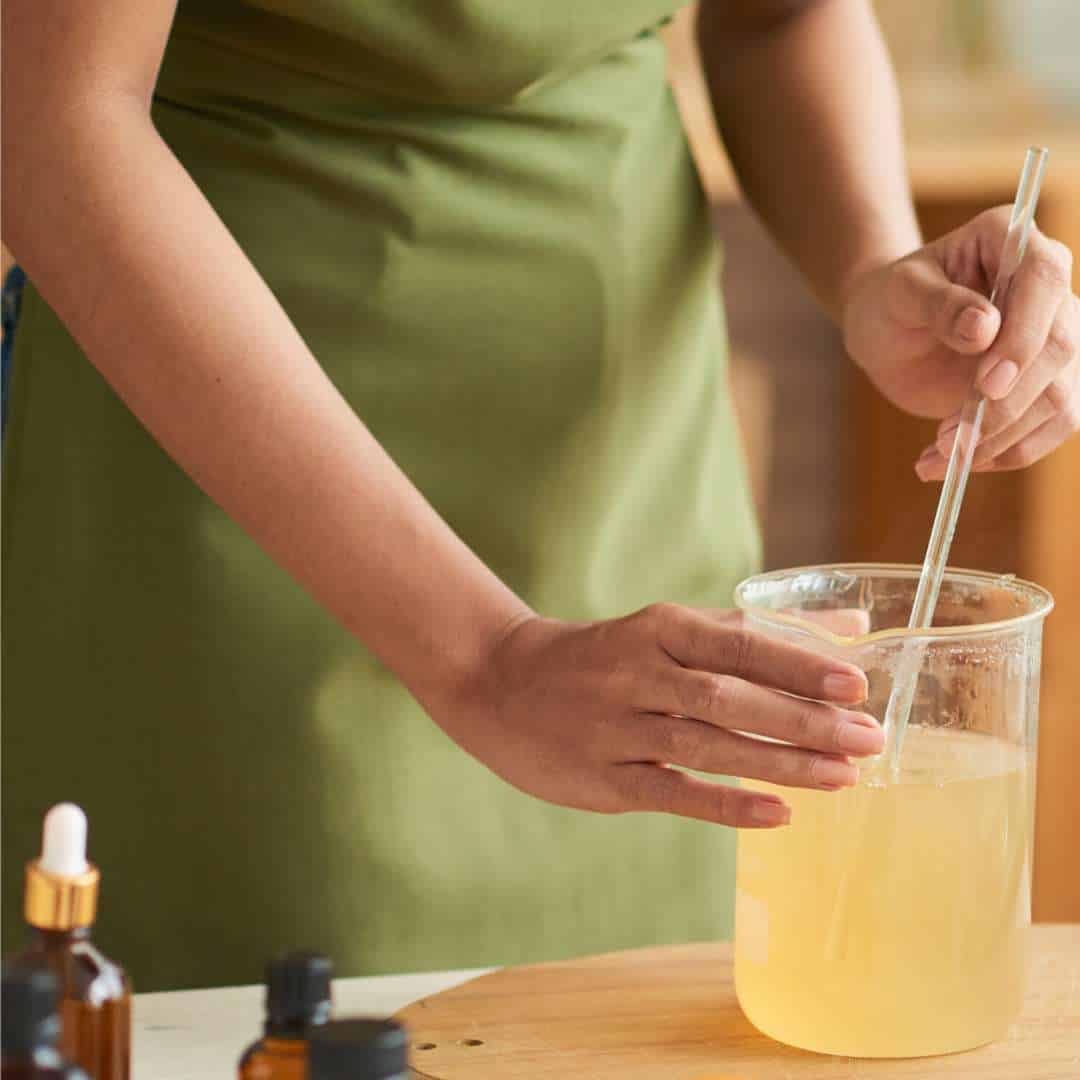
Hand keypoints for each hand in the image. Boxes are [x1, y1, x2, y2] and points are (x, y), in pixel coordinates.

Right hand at [438, 604, 881, 828]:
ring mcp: (617, 725)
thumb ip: (750, 629)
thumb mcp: (664, 628)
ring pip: (706, 742)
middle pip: (728, 694)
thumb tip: (852, 626)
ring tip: (843, 776)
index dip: (797, 662)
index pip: (737, 641)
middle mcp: (637, 670)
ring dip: (779, 760)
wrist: (501, 682)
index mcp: (657, 627)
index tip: (856, 682)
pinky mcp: (604, 776)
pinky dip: (726, 802)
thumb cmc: (603, 656)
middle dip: (802, 717)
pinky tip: (777, 814)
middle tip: (869, 738)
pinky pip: (672, 790)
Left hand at [842, 207, 1078, 479]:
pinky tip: (954, 465)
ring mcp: (1053, 339)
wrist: (887, 331)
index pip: (1044, 278)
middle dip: (1008, 404)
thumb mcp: (898, 294)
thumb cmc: (889, 301)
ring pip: (1062, 398)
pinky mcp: (1045, 384)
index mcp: (1012, 241)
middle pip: (1060, 348)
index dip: (1024, 336)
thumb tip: (984, 326)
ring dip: (1002, 440)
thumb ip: (937, 304)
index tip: (987, 385)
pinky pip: (1049, 428)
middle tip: (949, 438)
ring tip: (938, 458)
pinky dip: (1004, 455)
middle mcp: (1048, 288)